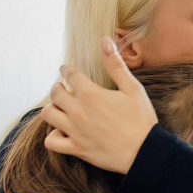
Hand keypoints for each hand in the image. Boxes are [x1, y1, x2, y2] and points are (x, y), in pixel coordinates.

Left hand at [40, 37, 157, 173]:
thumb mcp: (133, 89)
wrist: (145, 152)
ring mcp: (74, 131)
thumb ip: (116, 65)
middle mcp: (78, 111)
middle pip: (55, 93)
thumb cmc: (142, 120)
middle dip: (58, 87)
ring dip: (52, 108)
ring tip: (62, 108)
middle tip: (64, 88)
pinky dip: (53, 135)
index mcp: (91, 94)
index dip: (67, 69)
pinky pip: (51, 141)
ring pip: (48, 114)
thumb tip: (105, 41)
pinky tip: (63, 131)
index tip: (67, 69)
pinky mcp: (76, 148)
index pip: (70, 75)